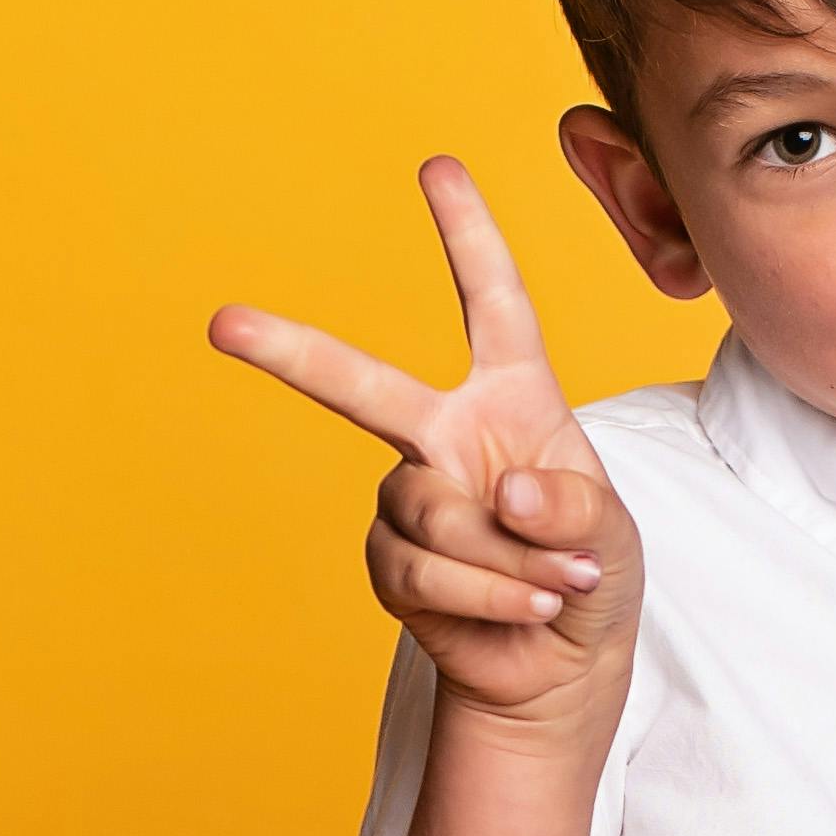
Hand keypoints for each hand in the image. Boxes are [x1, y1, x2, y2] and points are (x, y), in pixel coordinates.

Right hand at [212, 160, 641, 730]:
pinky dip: (484, 596)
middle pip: (361, 386)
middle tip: (224, 325)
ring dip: (503, 559)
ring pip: (428, 511)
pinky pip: (422, 571)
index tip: (437, 167)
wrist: (561, 668)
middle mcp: (447, 435)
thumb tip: (499, 489)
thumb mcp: (612, 532)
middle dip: (289, 352)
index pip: (492, 303)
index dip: (468, 235)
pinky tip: (523, 610)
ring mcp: (411, 499)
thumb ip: (572, 502)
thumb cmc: (592, 578)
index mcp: (511, 397)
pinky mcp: (391, 564)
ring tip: (552, 585)